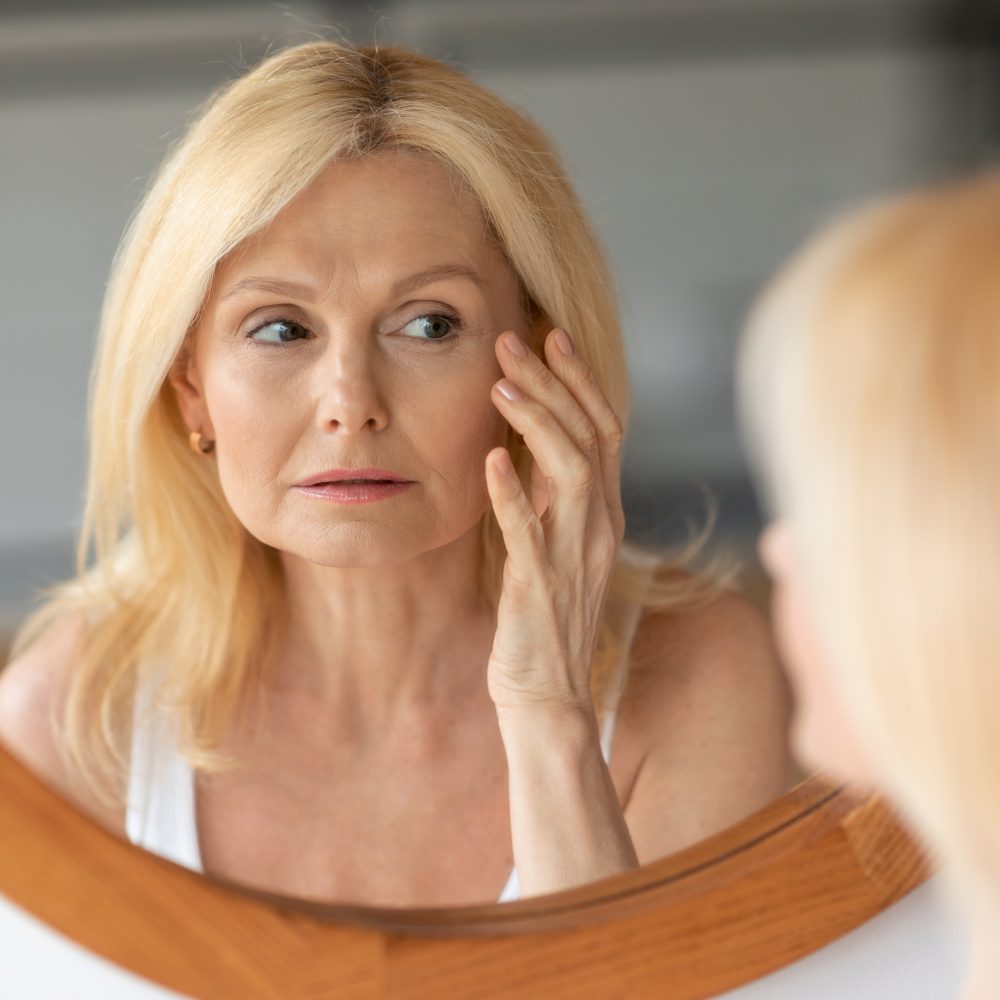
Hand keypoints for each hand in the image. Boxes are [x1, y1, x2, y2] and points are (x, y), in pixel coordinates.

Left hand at [484, 328, 625, 717]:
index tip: (550, 337)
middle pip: (589, 437)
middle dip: (554, 382)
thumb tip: (528, 447)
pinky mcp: (540, 587)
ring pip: (570, 472)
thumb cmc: (543, 620)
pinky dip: (512, 493)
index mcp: (603, 515)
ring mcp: (573, 557)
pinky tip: (491, 459)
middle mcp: (599, 528)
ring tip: (501, 384)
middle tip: (514, 339)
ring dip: (537, 423)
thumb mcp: (556, 547)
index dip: (580, 381)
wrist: (548, 696)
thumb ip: (552, 499)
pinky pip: (530, 532)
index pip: (604, 431)